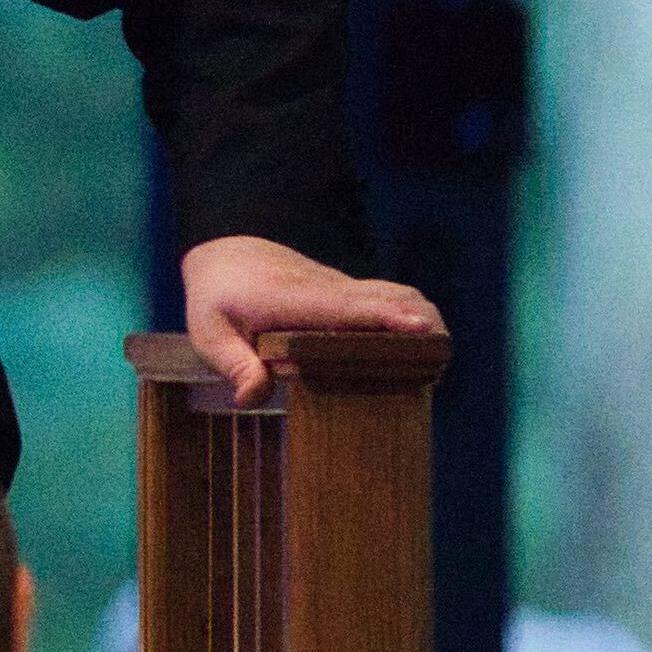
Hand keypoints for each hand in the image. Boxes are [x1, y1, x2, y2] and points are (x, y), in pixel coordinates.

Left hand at [180, 234, 446, 399]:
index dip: (384, 317)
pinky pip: (388, 299)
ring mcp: (342, 288)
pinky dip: (412, 316)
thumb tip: (252, 397)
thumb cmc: (217, 298)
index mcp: (293, 300)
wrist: (226, 254)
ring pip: (395, 293)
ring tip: (441, 358)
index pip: (346, 306)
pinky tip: (425, 345)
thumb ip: (232, 363)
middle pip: (386, 297)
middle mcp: (326, 290)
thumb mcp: (209, 332)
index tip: (419, 329)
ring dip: (423, 318)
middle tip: (442, 358)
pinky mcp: (348, 293)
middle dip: (420, 322)